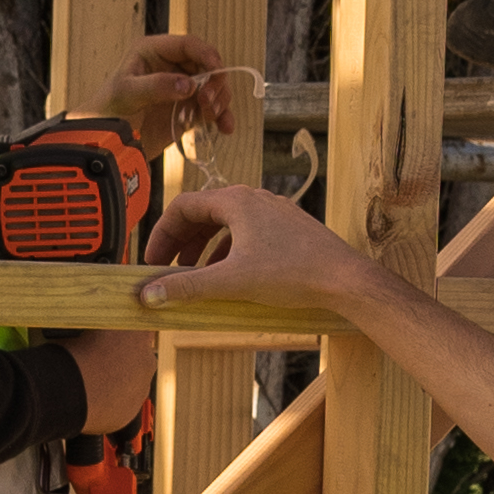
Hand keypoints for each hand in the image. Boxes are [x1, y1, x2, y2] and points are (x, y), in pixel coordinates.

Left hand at [95, 29, 240, 160]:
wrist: (104, 140)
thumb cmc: (108, 110)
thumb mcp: (127, 93)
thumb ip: (156, 86)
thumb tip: (188, 84)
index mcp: (154, 52)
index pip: (188, 45)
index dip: (206, 54)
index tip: (216, 69)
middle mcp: (171, 67)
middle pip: (207, 66)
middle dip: (215, 82)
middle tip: (208, 101)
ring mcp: (181, 89)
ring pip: (213, 87)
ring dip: (219, 100)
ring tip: (212, 117)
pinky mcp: (187, 109)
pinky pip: (211, 109)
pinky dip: (221, 117)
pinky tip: (225, 127)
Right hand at [139, 173, 360, 321]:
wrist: (345, 279)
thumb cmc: (294, 273)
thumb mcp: (232, 281)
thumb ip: (187, 286)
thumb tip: (149, 293)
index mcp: (236, 201)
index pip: (182, 208)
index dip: (161, 235)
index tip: (152, 262)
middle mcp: (253, 199)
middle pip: (202, 214)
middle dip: (179, 244)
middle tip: (166, 271)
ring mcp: (272, 212)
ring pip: (224, 225)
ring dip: (202, 250)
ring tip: (193, 278)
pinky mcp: (285, 228)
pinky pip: (245, 234)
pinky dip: (227, 253)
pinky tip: (228, 278)